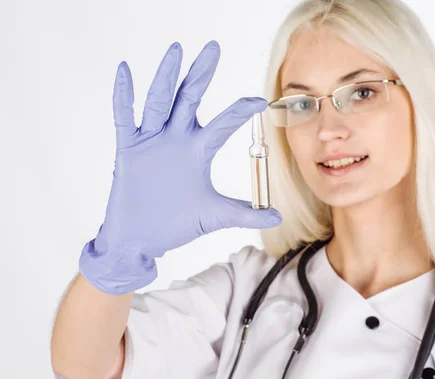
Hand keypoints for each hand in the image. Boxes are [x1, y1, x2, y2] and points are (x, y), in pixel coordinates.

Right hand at [79, 40, 280, 294]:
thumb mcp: (215, 215)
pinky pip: (124, 118)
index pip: (223, 124)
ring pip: (159, 102)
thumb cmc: (176, 224)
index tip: (260, 100)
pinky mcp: (128, 150)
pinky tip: (124, 70)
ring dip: (166, 76)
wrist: (142, 240)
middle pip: (189, 98)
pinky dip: (123, 95)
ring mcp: (151, 142)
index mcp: (198, 150)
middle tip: (214, 48)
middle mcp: (176, 139)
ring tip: (176, 50)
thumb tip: (277, 216)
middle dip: (201, 74)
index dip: (240, 111)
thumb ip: (245, 214)